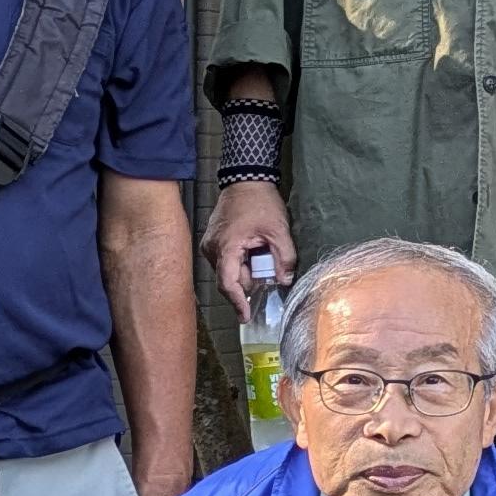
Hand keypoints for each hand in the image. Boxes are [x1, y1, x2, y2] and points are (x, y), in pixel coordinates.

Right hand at [206, 175, 297, 311]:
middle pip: (230, 278)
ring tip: (262, 251)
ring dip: (246, 269)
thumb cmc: (260, 202)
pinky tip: (254, 248)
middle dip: (249, 280)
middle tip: (269, 269)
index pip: (228, 284)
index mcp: (226, 248)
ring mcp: (210, 243)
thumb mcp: (278, 230)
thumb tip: (285, 280)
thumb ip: (285, 258)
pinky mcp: (213, 239)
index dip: (237, 303)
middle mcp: (212, 248)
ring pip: (228, 269)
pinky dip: (240, 260)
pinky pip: (226, 259)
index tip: (245, 316)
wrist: (246, 179)